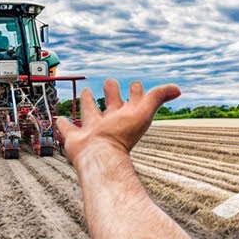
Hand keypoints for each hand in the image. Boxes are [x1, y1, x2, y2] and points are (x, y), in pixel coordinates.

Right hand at [57, 80, 180, 166]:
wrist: (100, 156)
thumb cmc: (122, 135)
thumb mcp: (144, 112)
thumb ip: (158, 97)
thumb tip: (178, 89)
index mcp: (126, 116)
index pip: (134, 99)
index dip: (136, 90)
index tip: (135, 85)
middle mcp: (110, 122)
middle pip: (112, 103)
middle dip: (111, 91)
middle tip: (110, 82)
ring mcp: (93, 130)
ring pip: (90, 112)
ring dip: (88, 102)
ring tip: (87, 93)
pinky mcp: (75, 138)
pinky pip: (68, 128)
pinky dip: (63, 123)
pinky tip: (60, 118)